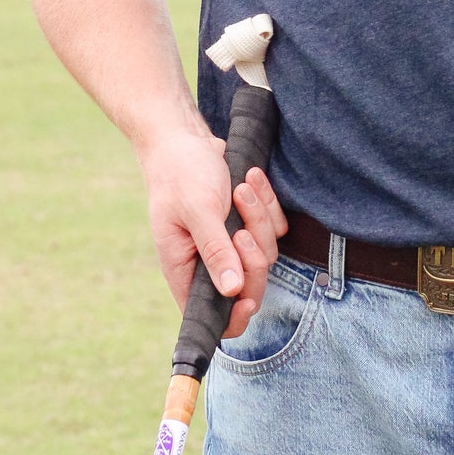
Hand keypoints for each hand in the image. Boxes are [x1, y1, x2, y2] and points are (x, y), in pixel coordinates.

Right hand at [140, 126, 287, 338]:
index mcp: (184, 269)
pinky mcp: (245, 222)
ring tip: (240, 189)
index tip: (248, 299)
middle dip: (253, 257)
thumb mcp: (198, 211)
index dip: (234, 317)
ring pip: (265, 253)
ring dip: (258, 220)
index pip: (210, 316)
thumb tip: (231, 293)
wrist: (184, 137)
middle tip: (241, 230)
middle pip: (248, 286)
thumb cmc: (180, 173)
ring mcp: (229, 243)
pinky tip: (250, 180)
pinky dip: (267, 205)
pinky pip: (273, 228)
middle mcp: (207, 262)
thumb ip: (215, 252)